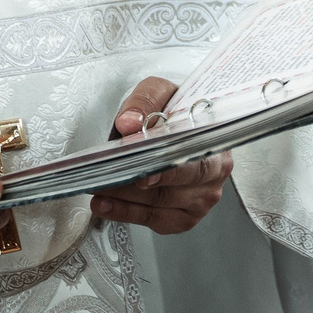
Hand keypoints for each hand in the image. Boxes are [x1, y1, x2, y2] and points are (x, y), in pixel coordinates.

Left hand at [88, 76, 232, 233]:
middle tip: (110, 182)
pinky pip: (155, 220)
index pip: (194, 159)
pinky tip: (107, 205)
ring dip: (126, 199)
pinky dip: (127, 213)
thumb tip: (129, 123)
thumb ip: (145, 102)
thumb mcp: (160, 91)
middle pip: (175, 187)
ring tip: (99, 189)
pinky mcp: (184, 217)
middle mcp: (214, 173)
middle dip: (138, 187)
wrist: (175, 125)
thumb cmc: (173, 110)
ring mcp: (201, 198)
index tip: (143, 174)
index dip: (169, 170)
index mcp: (214, 141)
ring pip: (161, 205)